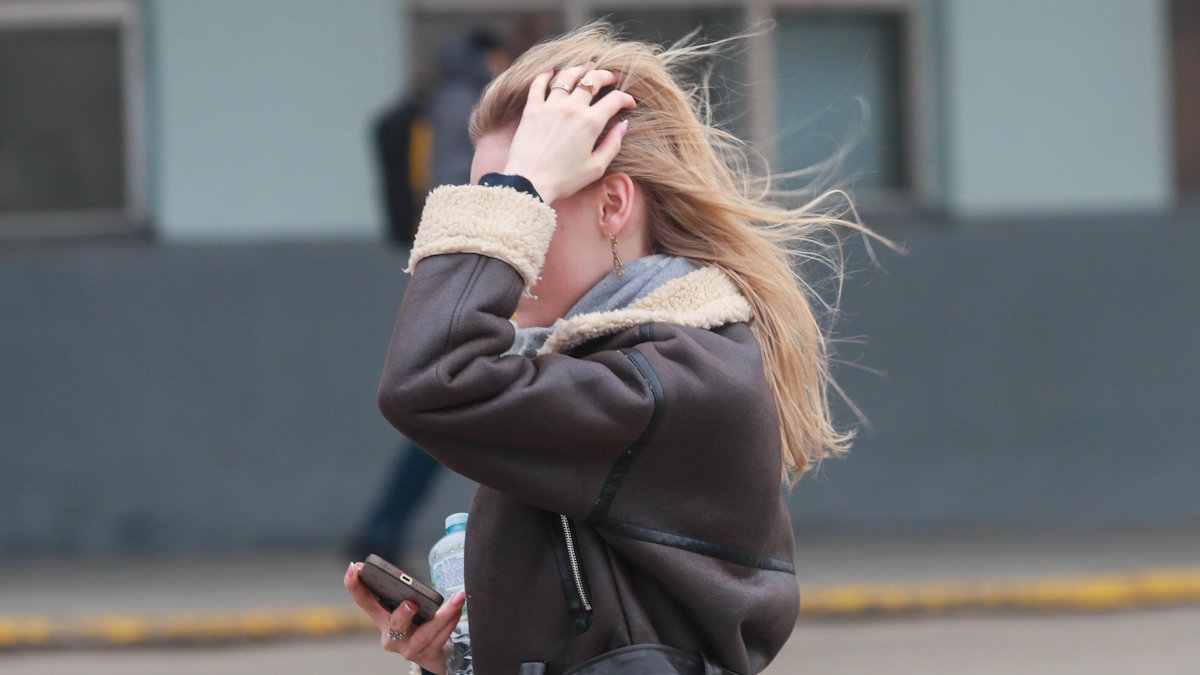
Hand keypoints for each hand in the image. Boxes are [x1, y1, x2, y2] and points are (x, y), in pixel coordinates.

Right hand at [344, 561, 465, 674]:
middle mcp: (390, 635)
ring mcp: (408, 648)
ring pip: (424, 634)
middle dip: (403, 614)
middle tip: (411, 603)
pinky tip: (459, 610)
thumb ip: (404, 593)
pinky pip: (440, 638)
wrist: (432, 654)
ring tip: (457, 600)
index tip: (355, 567)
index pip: (364, 601)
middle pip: (394, 624)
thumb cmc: (416, 623)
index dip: (355, 585)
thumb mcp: (405, 609)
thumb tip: (407, 576)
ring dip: (443, 616)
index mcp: (382, 618)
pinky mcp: (426, 655)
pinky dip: (451, 622)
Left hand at [502, 64, 635, 203]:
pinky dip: (545, 75)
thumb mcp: (595, 168)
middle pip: (592, 80)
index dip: (626, 99)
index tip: (629, 104)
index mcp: (590, 123)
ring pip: (567, 77)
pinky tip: (551, 72)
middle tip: (610, 78)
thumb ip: (613, 145)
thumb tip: (623, 126)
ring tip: (585, 69)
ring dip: (579, 70)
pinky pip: (538, 84)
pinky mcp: (532, 109)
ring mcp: (550, 106)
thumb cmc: (564, 180)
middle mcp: (572, 108)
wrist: (529, 183)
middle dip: (605, 76)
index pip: (614, 100)